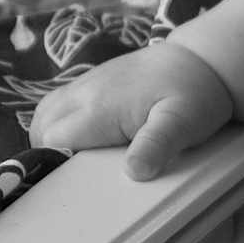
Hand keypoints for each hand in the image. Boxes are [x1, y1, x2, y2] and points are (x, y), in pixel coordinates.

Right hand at [29, 41, 233, 179]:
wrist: (202, 58)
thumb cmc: (195, 92)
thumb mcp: (185, 122)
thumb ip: (157, 145)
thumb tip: (133, 171)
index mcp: (100, 106)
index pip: (52, 141)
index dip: (58, 164)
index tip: (78, 184)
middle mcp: (84, 92)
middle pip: (41, 129)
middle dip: (52, 155)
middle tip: (82, 177)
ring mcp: (85, 84)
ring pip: (45, 116)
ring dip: (52, 140)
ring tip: (79, 162)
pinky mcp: (91, 82)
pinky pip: (60, 106)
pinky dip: (61, 125)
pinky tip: (85, 142)